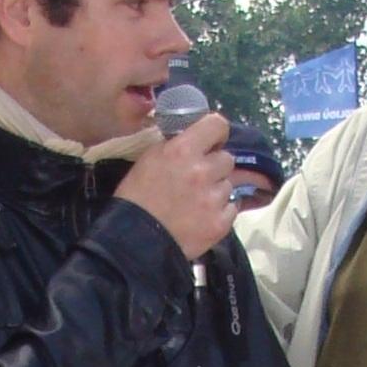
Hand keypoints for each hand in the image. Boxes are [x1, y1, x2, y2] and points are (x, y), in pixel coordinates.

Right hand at [114, 113, 236, 260]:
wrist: (135, 242)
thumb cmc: (136, 197)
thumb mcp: (150, 159)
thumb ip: (176, 146)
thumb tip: (196, 141)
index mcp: (182, 150)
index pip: (217, 125)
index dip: (216, 133)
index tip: (211, 143)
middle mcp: (202, 170)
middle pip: (227, 158)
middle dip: (214, 166)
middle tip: (198, 179)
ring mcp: (214, 198)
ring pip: (229, 185)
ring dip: (216, 191)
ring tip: (196, 203)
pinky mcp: (220, 223)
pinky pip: (232, 208)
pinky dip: (220, 212)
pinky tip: (202, 218)